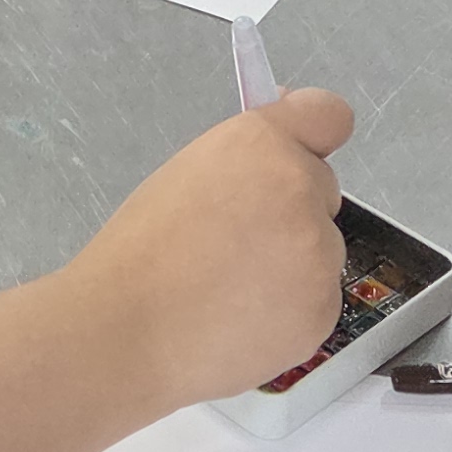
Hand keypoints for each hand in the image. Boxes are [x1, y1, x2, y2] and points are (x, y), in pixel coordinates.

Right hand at [61, 90, 357, 404]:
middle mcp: (300, 190)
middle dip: (290, 212)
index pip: (327, 116)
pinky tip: (238, 322)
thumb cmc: (137, 256)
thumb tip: (274, 157)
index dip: (312, 136)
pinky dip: (288, 313)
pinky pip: (316, 302)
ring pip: (320, 253)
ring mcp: (319, 254)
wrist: (124, 335)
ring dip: (290, 268)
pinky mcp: (323, 310)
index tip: (295, 153)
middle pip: (320, 192)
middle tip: (232, 244)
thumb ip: (241, 162)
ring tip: (226, 292)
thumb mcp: (184, 178)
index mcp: (260, 145)